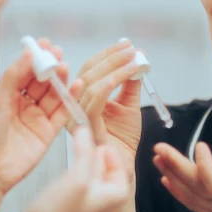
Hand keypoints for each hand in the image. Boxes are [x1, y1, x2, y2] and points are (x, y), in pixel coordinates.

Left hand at [0, 38, 78, 196]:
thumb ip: (13, 76)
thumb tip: (28, 53)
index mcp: (6, 95)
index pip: (25, 71)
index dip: (35, 58)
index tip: (44, 45)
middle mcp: (22, 105)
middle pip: (42, 82)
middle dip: (50, 67)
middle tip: (57, 55)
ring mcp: (36, 118)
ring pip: (53, 95)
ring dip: (61, 81)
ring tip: (66, 68)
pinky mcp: (47, 133)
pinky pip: (62, 113)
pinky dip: (70, 100)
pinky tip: (75, 87)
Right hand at [0, 127, 128, 211]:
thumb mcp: (78, 179)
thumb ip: (84, 154)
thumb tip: (86, 132)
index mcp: (110, 195)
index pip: (121, 171)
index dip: (113, 156)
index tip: (101, 144)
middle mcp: (98, 198)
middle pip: (105, 171)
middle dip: (97, 154)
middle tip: (89, 139)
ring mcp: (81, 200)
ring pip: (89, 173)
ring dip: (85, 158)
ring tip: (78, 145)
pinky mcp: (65, 202)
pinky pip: (75, 179)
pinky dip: (73, 167)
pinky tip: (65, 163)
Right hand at [70, 39, 142, 182]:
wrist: (122, 166)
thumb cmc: (122, 139)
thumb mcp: (128, 105)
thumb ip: (129, 84)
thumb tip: (136, 60)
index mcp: (82, 97)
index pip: (91, 69)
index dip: (107, 54)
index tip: (127, 44)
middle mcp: (75, 105)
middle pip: (88, 71)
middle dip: (111, 57)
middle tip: (130, 48)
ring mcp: (77, 115)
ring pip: (91, 83)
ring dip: (114, 67)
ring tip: (133, 59)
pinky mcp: (85, 126)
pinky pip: (94, 100)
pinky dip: (109, 84)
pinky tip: (123, 75)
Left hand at [153, 121, 211, 211]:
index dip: (203, 166)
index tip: (199, 146)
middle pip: (196, 189)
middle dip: (175, 166)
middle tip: (160, 148)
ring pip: (192, 200)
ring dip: (173, 179)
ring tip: (159, 161)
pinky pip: (195, 211)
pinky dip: (180, 196)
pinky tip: (168, 183)